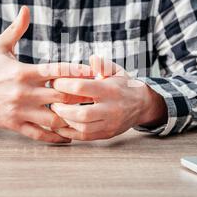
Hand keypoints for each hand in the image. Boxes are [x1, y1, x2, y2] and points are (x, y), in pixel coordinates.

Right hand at [0, 6, 91, 142]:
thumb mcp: (0, 47)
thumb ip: (16, 30)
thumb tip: (26, 9)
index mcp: (24, 72)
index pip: (56, 71)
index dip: (77, 72)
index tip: (93, 73)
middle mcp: (24, 92)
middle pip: (61, 96)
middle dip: (80, 96)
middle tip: (96, 96)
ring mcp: (20, 111)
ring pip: (53, 118)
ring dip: (71, 118)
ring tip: (86, 117)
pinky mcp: (15, 125)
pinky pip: (39, 134)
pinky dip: (55, 137)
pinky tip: (68, 136)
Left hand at [51, 55, 167, 140]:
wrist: (142, 105)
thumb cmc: (124, 85)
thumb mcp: (116, 70)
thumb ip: (103, 65)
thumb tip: (92, 59)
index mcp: (110, 90)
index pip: (82, 88)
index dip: (64, 85)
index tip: (55, 82)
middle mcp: (111, 109)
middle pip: (81, 113)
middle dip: (62, 109)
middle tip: (53, 103)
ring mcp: (110, 124)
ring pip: (82, 128)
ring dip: (65, 121)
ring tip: (56, 113)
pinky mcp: (107, 134)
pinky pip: (85, 137)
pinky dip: (70, 133)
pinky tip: (61, 125)